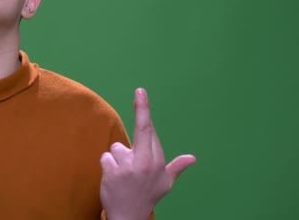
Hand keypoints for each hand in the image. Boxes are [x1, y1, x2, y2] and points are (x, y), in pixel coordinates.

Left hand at [99, 88, 195, 219]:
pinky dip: (107, 166)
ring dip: (117, 159)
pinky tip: (113, 179)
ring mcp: (128, 167)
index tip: (140, 91)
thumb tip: (193, 158)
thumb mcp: (165, 183)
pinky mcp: (112, 171)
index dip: (144, 110)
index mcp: (157, 162)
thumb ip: (176, 167)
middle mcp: (145, 162)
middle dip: (142, 109)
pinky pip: (105, 158)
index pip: (150, 131)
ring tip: (123, 175)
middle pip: (140, 130)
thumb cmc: (147, 196)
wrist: (129, 216)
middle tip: (140, 90)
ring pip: (116, 148)